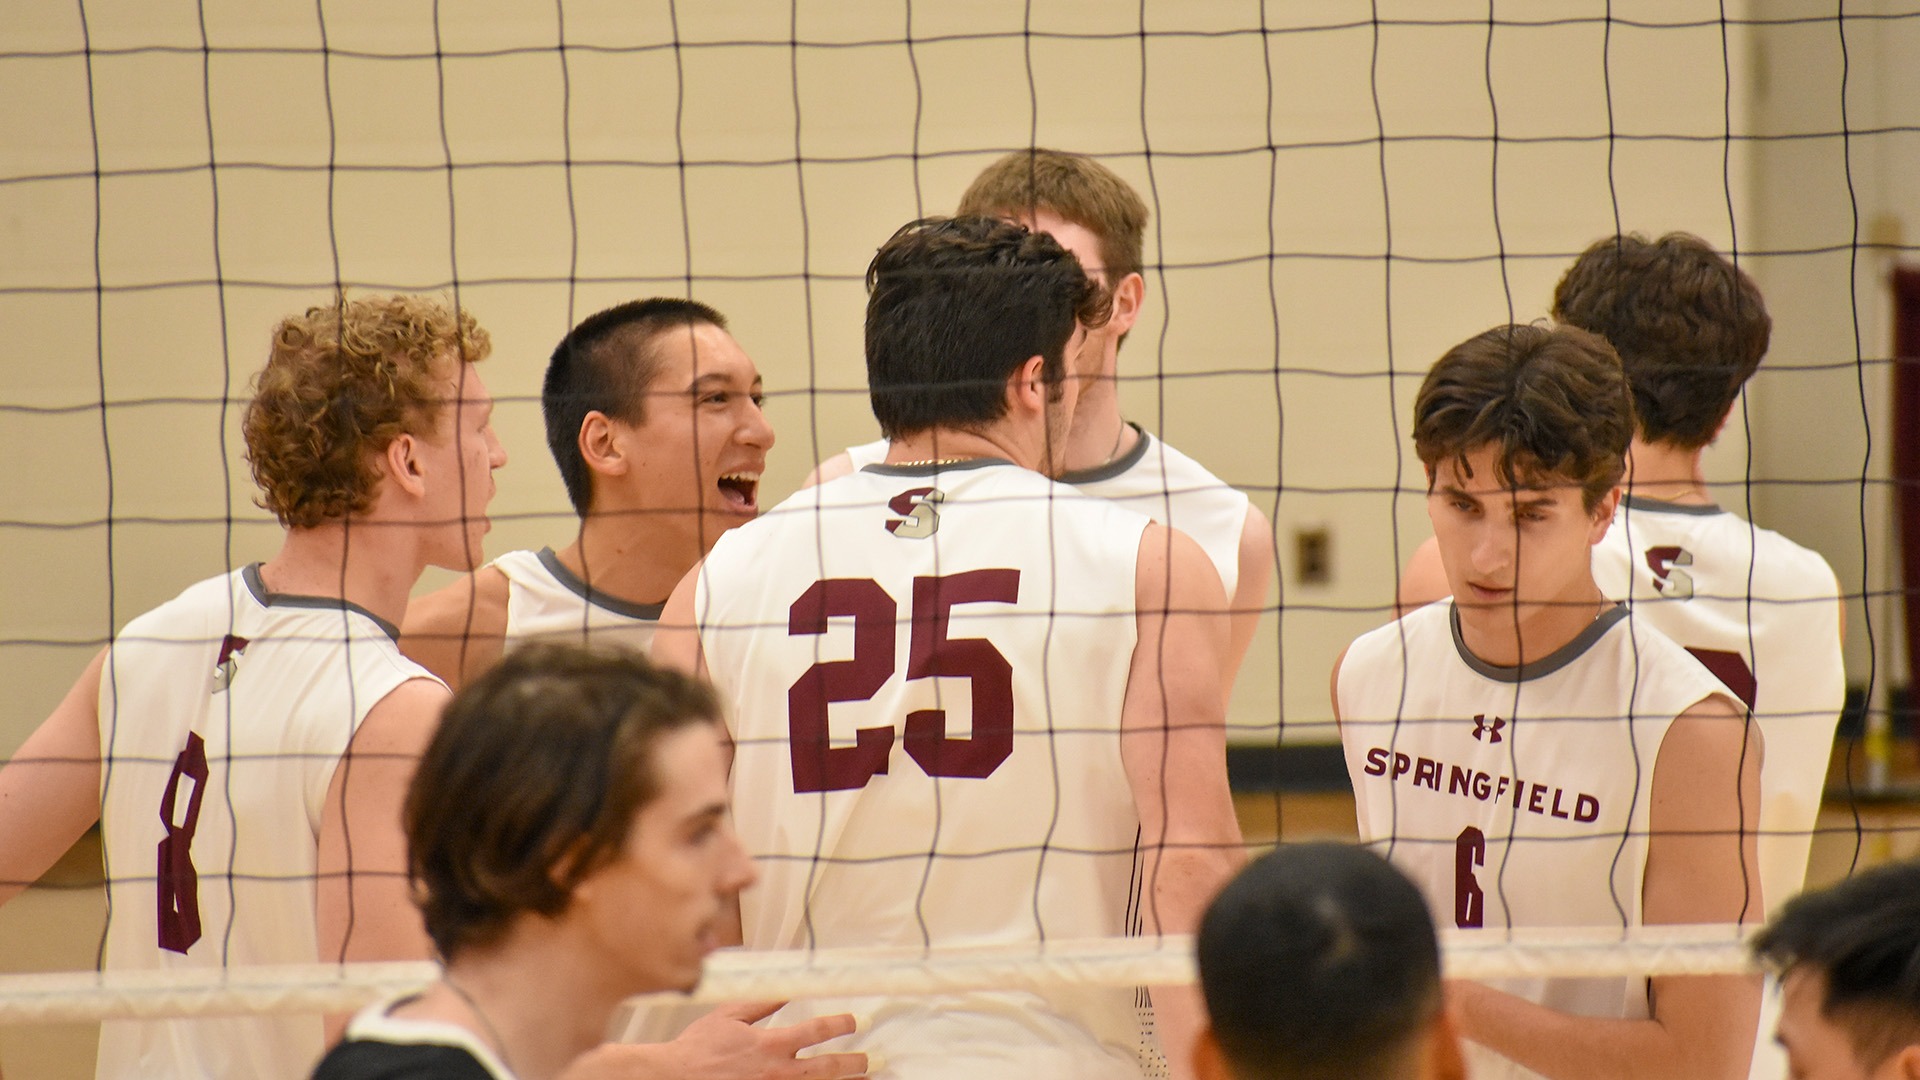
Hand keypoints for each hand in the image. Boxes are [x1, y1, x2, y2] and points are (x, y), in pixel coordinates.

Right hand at [672, 1002, 866, 1078]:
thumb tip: (785, 987)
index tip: (854, 1021)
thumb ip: (761, 1001)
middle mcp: (777, 1071)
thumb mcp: (729, 1015)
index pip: (817, 1031)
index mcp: (770, 1044)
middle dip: (854, 1063)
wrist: (674, 1077)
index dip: (841, 1024)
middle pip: (827, 1068)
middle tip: (871, 1059)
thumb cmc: (697, 1049)